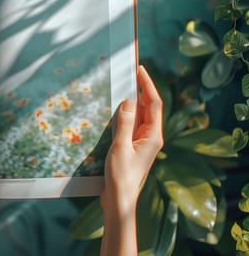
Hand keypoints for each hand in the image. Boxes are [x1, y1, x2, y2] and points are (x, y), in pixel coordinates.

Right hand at [100, 65, 163, 255]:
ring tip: (121, 86)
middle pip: (148, 107)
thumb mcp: (120, 146)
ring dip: (131, 101)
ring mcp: (142, 142)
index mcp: (152, 136)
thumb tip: (129, 100)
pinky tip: (115, 110)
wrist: (119, 199)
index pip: (153, 103)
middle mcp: (150, 137)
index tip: (139, 69)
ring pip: (139, 116)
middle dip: (140, 89)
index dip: (147, 84)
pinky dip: (125, 115)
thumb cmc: (120, 176)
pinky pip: (131, 125)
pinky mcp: (132, 147)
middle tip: (129, 72)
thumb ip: (125, 122)